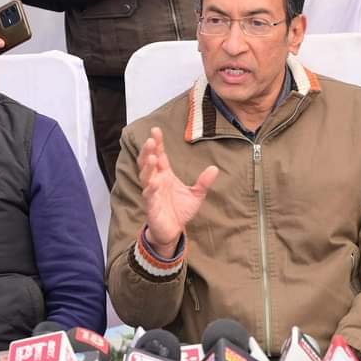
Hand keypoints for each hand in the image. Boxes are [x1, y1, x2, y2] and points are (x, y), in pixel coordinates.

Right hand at [139, 126, 217, 255]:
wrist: (173, 231)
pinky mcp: (151, 205)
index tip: (156, 130)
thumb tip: (215, 168)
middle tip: (150, 139)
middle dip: (148, 150)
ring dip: (147, 166)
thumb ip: (203, 182)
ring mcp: (152, 192)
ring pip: (146, 176)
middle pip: (148, 162)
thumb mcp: (196, 195)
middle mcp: (156, 180)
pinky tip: (154, 182)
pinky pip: (149, 194)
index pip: (160, 155)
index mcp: (165, 175)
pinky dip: (150, 188)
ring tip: (151, 156)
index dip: (157, 143)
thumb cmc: (180, 210)